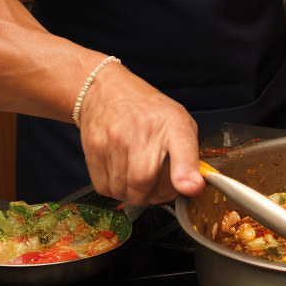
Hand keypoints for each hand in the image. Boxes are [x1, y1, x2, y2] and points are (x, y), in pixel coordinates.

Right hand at [77, 61, 203, 204]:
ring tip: (136, 172)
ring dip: (131, 192)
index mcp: (173, 123)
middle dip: (152, 194)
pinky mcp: (94, 149)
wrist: (107, 91)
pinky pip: (104, 188)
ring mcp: (115, 139)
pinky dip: (114, 188)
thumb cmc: (148, 112)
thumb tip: (192, 187)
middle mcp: (143, 130)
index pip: (182, 148)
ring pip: (123, 191)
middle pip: (144, 185)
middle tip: (155, 182)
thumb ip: (188, 156)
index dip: (186, 172)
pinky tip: (120, 171)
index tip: (191, 186)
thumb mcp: (178, 123)